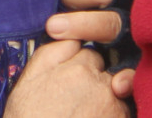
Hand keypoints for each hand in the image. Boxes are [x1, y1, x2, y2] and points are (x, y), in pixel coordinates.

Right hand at [1, 39, 128, 116]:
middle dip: (96, 87)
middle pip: (107, 76)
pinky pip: (123, 116)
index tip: (69, 86)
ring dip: (106, 106)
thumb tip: (73, 41)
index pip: (91, 56)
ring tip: (81, 117)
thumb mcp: (28, 80)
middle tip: (75, 107)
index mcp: (79, 68)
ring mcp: (114, 110)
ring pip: (117, 98)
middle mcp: (102, 86)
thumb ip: (52, 52)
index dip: (80, 71)